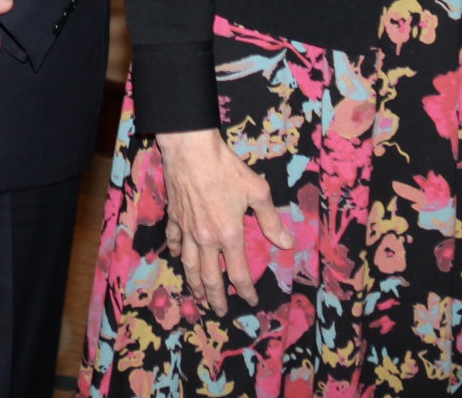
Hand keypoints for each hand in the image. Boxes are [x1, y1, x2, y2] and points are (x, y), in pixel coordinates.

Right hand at [154, 129, 294, 315]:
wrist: (191, 150)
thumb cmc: (226, 169)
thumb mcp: (257, 191)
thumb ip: (270, 220)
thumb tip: (286, 244)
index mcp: (229, 235)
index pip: (239, 273)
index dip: (246, 290)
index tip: (252, 301)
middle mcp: (207, 239)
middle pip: (210, 277)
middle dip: (216, 298)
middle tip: (220, 311)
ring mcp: (188, 229)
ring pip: (190, 265)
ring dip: (195, 284)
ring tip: (198, 298)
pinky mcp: (175, 217)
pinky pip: (176, 241)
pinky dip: (178, 253)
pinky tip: (179, 258)